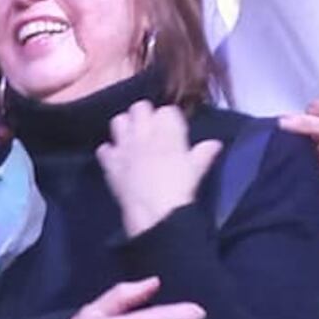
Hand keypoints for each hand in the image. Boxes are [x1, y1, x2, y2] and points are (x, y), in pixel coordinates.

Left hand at [95, 102, 219, 238]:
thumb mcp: (196, 169)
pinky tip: (116, 159)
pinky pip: (104, 149)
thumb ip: (203, 153)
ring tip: (131, 138)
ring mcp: (125, 146)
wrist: (156, 211)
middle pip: (140, 107)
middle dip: (144, 115)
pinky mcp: (111, 162)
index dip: (168, 119)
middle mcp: (144, 133)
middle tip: (149, 129)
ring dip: (124, 127)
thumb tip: (215, 144)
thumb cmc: (181, 188)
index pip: (166, 110)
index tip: (171, 129)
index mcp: (168, 131)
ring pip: (118, 121)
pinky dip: (109, 152)